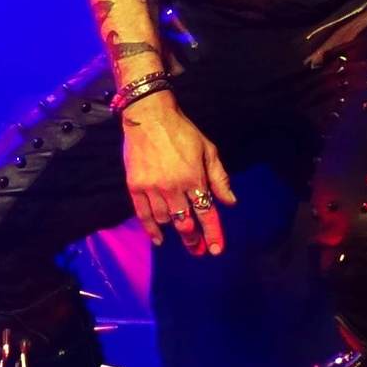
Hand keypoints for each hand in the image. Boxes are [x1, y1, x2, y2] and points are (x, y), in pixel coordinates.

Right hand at [120, 91, 236, 254]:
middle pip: (185, 223)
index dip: (213, 234)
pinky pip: (143, 214)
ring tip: (181, 233)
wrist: (148, 117)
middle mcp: (173, 187)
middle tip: (198, 250)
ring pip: (166, 220)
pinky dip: (151, 229)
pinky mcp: (135, 186)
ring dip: (175, 230)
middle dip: (193, 240)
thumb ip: (219, 178)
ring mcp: (152, 188)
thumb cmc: (182, 131)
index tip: (216, 250)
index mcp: (194, 178)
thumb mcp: (208, 150)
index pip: (207, 213)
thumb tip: (230, 202)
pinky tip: (158, 239)